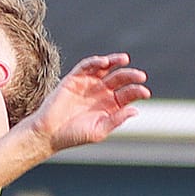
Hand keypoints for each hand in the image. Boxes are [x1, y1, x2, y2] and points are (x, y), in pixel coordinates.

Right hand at [30, 54, 149, 151]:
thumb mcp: (99, 131)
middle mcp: (101, 93)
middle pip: (120, 79)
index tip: (145, 92)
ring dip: (115, 62)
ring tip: (125, 60)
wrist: (49, 133)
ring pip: (106, 68)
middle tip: (140, 76)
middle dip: (131, 75)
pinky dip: (96, 62)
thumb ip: (116, 120)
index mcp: (110, 106)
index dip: (137, 91)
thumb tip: (135, 110)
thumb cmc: (74, 136)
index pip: (127, 94)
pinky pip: (87, 66)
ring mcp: (88, 84)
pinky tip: (104, 62)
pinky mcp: (75, 78)